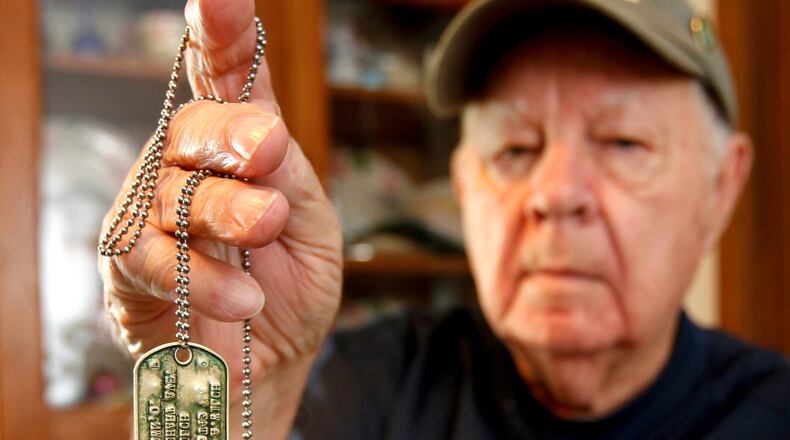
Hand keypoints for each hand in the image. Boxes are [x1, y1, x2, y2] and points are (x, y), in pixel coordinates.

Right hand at [99, 0, 341, 397]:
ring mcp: (154, 215)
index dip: (221, 34)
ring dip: (225, 209)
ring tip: (268, 229)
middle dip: (232, 135)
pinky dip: (201, 275)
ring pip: (173, 189)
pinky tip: (245, 294)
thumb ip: (290, 175)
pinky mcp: (129, 269)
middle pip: (194, 128)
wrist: (274, 359)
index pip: (225, 79)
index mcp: (238, 148)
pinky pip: (151, 257)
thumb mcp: (313, 224)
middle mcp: (189, 169)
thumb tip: (261, 130)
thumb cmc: (292, 285)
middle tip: (269, 152)